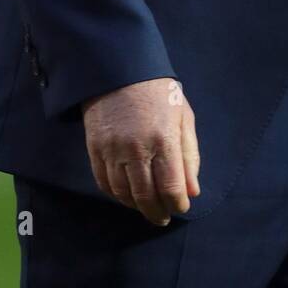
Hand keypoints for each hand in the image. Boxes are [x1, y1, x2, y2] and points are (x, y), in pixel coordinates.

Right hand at [81, 78, 199, 225]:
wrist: (119, 69)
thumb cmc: (159, 92)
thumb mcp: (183, 117)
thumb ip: (189, 155)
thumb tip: (192, 191)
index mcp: (163, 139)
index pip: (170, 187)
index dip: (177, 204)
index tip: (181, 207)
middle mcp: (137, 148)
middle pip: (146, 196)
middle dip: (157, 212)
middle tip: (163, 218)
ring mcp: (113, 150)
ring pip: (123, 194)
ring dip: (137, 207)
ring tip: (148, 208)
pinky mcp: (95, 149)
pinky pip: (104, 183)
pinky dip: (117, 196)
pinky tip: (128, 197)